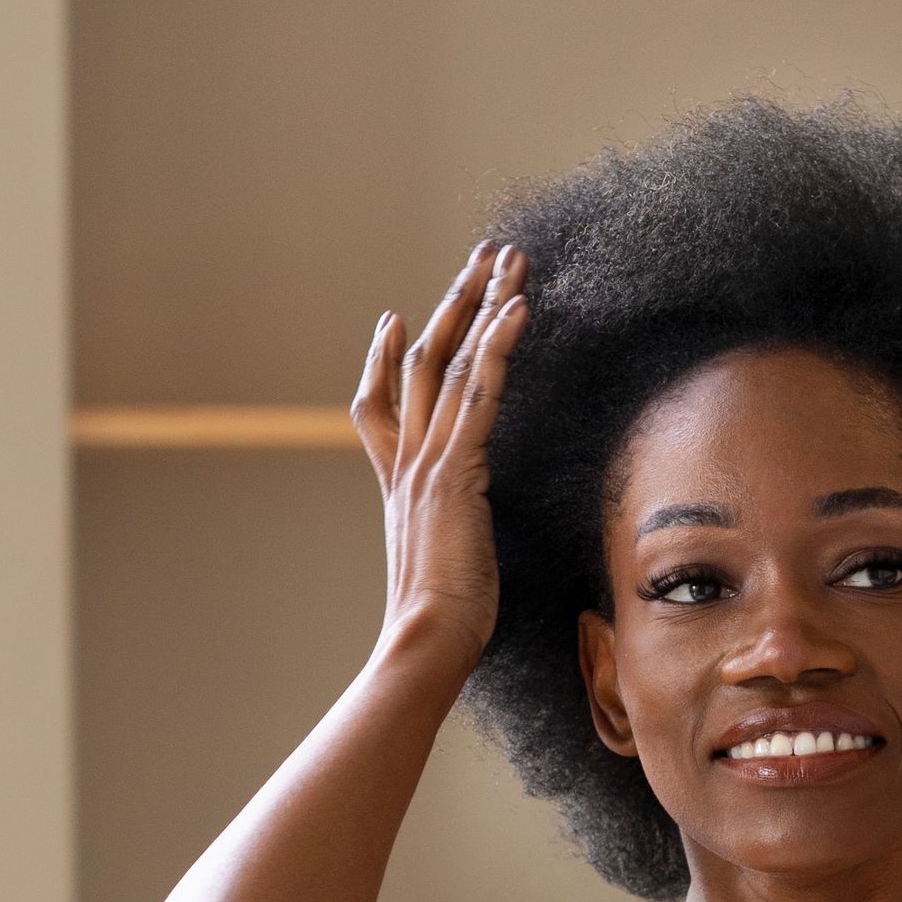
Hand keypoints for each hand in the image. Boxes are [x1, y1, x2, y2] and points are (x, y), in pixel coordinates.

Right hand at [352, 239, 529, 666]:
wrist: (426, 643)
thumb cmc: (441, 626)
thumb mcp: (442, 570)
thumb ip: (448, 541)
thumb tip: (458, 551)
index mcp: (399, 487)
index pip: (380, 407)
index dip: (384, 359)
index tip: (396, 319)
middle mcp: (407, 464)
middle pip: (423, 363)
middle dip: (453, 305)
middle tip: (480, 259)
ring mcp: (428, 463)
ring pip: (454, 362)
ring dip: (484, 304)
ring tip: (509, 259)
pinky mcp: (457, 470)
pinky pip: (481, 392)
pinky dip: (501, 344)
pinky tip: (520, 307)